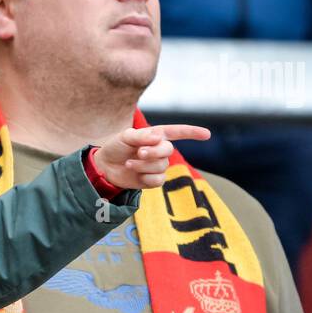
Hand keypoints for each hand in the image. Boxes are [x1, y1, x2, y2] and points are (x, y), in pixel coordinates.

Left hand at [93, 124, 210, 189]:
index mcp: (156, 136)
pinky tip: (136, 175)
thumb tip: (158, 136)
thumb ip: (141, 135)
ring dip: (143, 165)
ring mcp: (158, 165)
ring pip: (161, 166)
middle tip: (139, 152)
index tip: (207, 134)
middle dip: (153, 152)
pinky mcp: (153, 180)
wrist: (104, 166)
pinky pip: (158, 180)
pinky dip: (145, 177)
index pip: (177, 132)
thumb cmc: (115, 147)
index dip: (192, 133)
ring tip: (129, 163)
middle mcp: (160, 150)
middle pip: (168, 150)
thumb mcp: (125, 137)